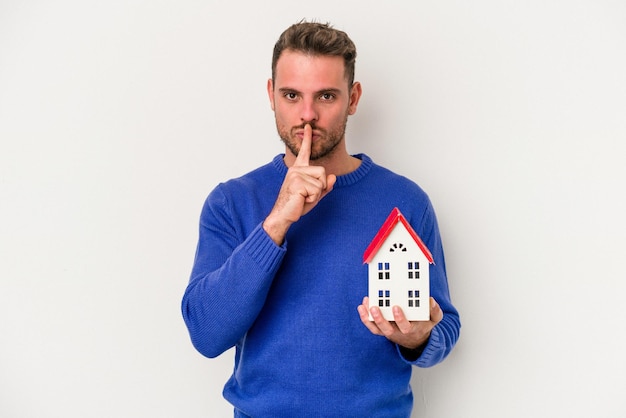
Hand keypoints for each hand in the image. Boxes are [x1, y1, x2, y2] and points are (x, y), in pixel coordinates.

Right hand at [263, 124, 335, 243]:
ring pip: (321, 181)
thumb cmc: (297, 205)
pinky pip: (317, 189)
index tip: (308, 127)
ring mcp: (295, 174)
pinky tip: (301, 200)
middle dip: (320, 187)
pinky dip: (313, 198)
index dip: (307, 139)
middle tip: (306, 196)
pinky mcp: (297, 182)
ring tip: (303, 198)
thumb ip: (325, 186)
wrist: (283, 215)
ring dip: (316, 194)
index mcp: (299, 169)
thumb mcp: (315, 195)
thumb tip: (333, 177)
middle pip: (323, 172)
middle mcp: (296, 169)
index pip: (305, 152)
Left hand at [357, 296, 443, 349]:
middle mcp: (398, 333)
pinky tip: (362, 306)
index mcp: (411, 330)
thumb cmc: (424, 325)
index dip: (399, 319)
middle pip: (386, 329)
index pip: (405, 327)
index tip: (395, 307)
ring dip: (368, 318)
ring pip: (376, 328)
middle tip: (374, 307)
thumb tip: (430, 301)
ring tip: (364, 304)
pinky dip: (365, 318)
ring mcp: (388, 332)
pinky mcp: (382, 330)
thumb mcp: (434, 319)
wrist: (416, 339)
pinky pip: (372, 326)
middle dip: (380, 319)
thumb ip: (434, 311)